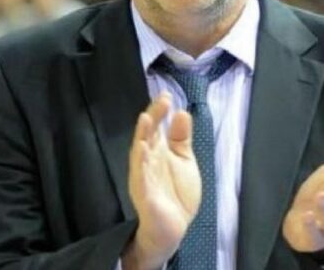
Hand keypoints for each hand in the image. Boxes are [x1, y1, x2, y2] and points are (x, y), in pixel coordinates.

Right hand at [123, 92, 200, 269]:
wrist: (173, 228)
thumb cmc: (176, 193)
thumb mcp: (184, 160)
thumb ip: (181, 138)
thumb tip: (182, 112)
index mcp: (157, 151)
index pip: (155, 127)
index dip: (159, 111)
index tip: (167, 95)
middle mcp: (147, 161)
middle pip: (147, 135)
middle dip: (152, 118)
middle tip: (161, 102)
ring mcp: (144, 177)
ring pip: (140, 154)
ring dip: (142, 137)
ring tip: (146, 119)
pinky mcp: (144, 194)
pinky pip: (141, 178)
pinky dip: (141, 165)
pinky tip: (143, 151)